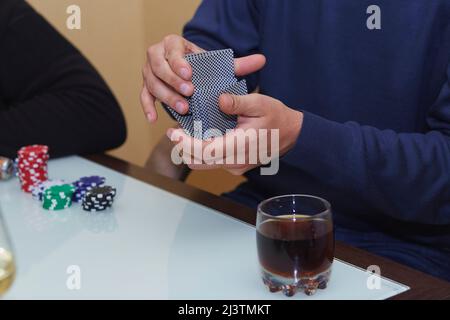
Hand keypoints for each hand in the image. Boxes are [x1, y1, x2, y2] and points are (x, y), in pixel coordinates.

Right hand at [140, 34, 265, 121]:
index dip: (178, 61)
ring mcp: (149, 72)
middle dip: (173, 80)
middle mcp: (157, 55)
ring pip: (151, 83)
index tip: (189, 74)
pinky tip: (154, 119)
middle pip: (158, 66)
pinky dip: (147, 107)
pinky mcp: (146, 87)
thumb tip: (262, 60)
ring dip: (165, 96)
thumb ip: (238, 64)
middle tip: (189, 94)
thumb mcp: (219, 66)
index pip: (172, 49)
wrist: (187, 73)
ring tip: (183, 109)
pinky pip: (143, 96)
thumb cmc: (203, 69)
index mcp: (174, 44)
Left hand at [167, 94, 302, 175]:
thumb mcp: (260, 103)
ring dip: (191, 150)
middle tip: (174, 131)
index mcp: (240, 146)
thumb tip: (220, 100)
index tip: (173, 132)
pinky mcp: (234, 166)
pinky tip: (200, 136)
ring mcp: (235, 167)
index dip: (186, 143)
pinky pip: (212, 162)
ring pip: (203, 164)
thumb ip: (239, 102)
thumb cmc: (276, 117)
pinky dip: (202, 151)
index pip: (205, 151)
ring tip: (184, 131)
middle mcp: (235, 162)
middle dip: (183, 147)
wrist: (291, 135)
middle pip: (199, 161)